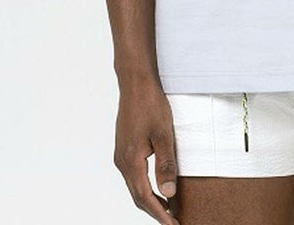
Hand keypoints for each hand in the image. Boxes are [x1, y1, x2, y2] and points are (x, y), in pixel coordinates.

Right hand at [113, 78, 180, 223]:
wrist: (135, 83)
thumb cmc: (150, 104)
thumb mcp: (164, 134)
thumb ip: (166, 164)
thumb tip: (169, 192)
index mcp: (131, 160)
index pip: (145, 197)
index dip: (160, 214)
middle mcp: (122, 161)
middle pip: (138, 196)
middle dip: (155, 211)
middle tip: (173, 221)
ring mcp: (121, 155)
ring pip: (135, 186)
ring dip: (150, 200)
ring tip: (168, 209)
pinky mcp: (124, 148)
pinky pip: (133, 175)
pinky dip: (145, 186)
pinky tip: (156, 186)